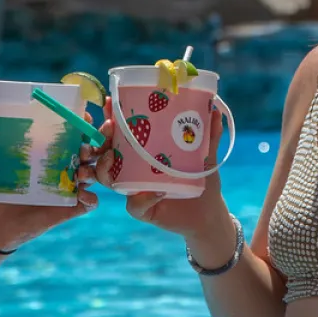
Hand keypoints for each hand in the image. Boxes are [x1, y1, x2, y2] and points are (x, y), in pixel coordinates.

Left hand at [0, 131, 103, 250]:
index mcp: (46, 154)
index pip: (69, 134)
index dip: (80, 123)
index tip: (82, 115)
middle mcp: (61, 168)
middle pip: (88, 152)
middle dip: (93, 146)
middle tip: (84, 148)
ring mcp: (67, 188)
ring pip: (93, 174)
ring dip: (92, 170)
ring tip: (80, 173)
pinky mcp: (68, 209)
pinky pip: (89, 203)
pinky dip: (91, 198)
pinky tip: (80, 195)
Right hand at [96, 117, 235, 246]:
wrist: (209, 213)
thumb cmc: (203, 181)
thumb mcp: (206, 155)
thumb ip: (209, 135)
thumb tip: (215, 110)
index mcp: (144, 153)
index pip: (121, 134)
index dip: (111, 119)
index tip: (108, 103)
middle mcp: (134, 170)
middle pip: (107, 153)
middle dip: (102, 139)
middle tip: (109, 126)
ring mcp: (135, 190)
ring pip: (108, 179)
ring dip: (104, 168)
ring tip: (112, 157)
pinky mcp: (142, 210)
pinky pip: (134, 206)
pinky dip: (143, 199)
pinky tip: (158, 192)